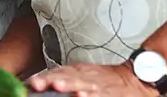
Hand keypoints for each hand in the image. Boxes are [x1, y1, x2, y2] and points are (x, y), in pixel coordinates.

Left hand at [28, 64, 155, 96]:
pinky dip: (90, 94)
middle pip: (64, 76)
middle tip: (37, 83)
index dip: (43, 76)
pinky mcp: (107, 93)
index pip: (56, 72)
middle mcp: (85, 76)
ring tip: (57, 86)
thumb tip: (36, 85)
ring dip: (68, 84)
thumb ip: (63, 77)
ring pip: (80, 83)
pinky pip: (98, 94)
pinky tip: (82, 96)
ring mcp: (96, 85)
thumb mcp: (83, 74)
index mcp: (77, 72)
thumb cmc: (106, 79)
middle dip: (50, 79)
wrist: (136, 77)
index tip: (30, 82)